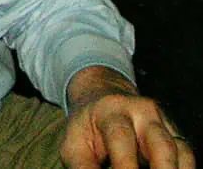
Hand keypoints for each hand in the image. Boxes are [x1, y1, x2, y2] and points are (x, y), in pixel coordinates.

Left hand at [61, 66, 194, 168]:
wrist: (104, 100)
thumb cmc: (88, 128)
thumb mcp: (76, 142)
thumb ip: (83, 166)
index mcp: (112, 111)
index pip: (121, 137)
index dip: (124, 166)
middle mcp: (142, 112)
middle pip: (161, 145)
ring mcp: (164, 123)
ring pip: (181, 152)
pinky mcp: (176, 135)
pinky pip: (186, 157)